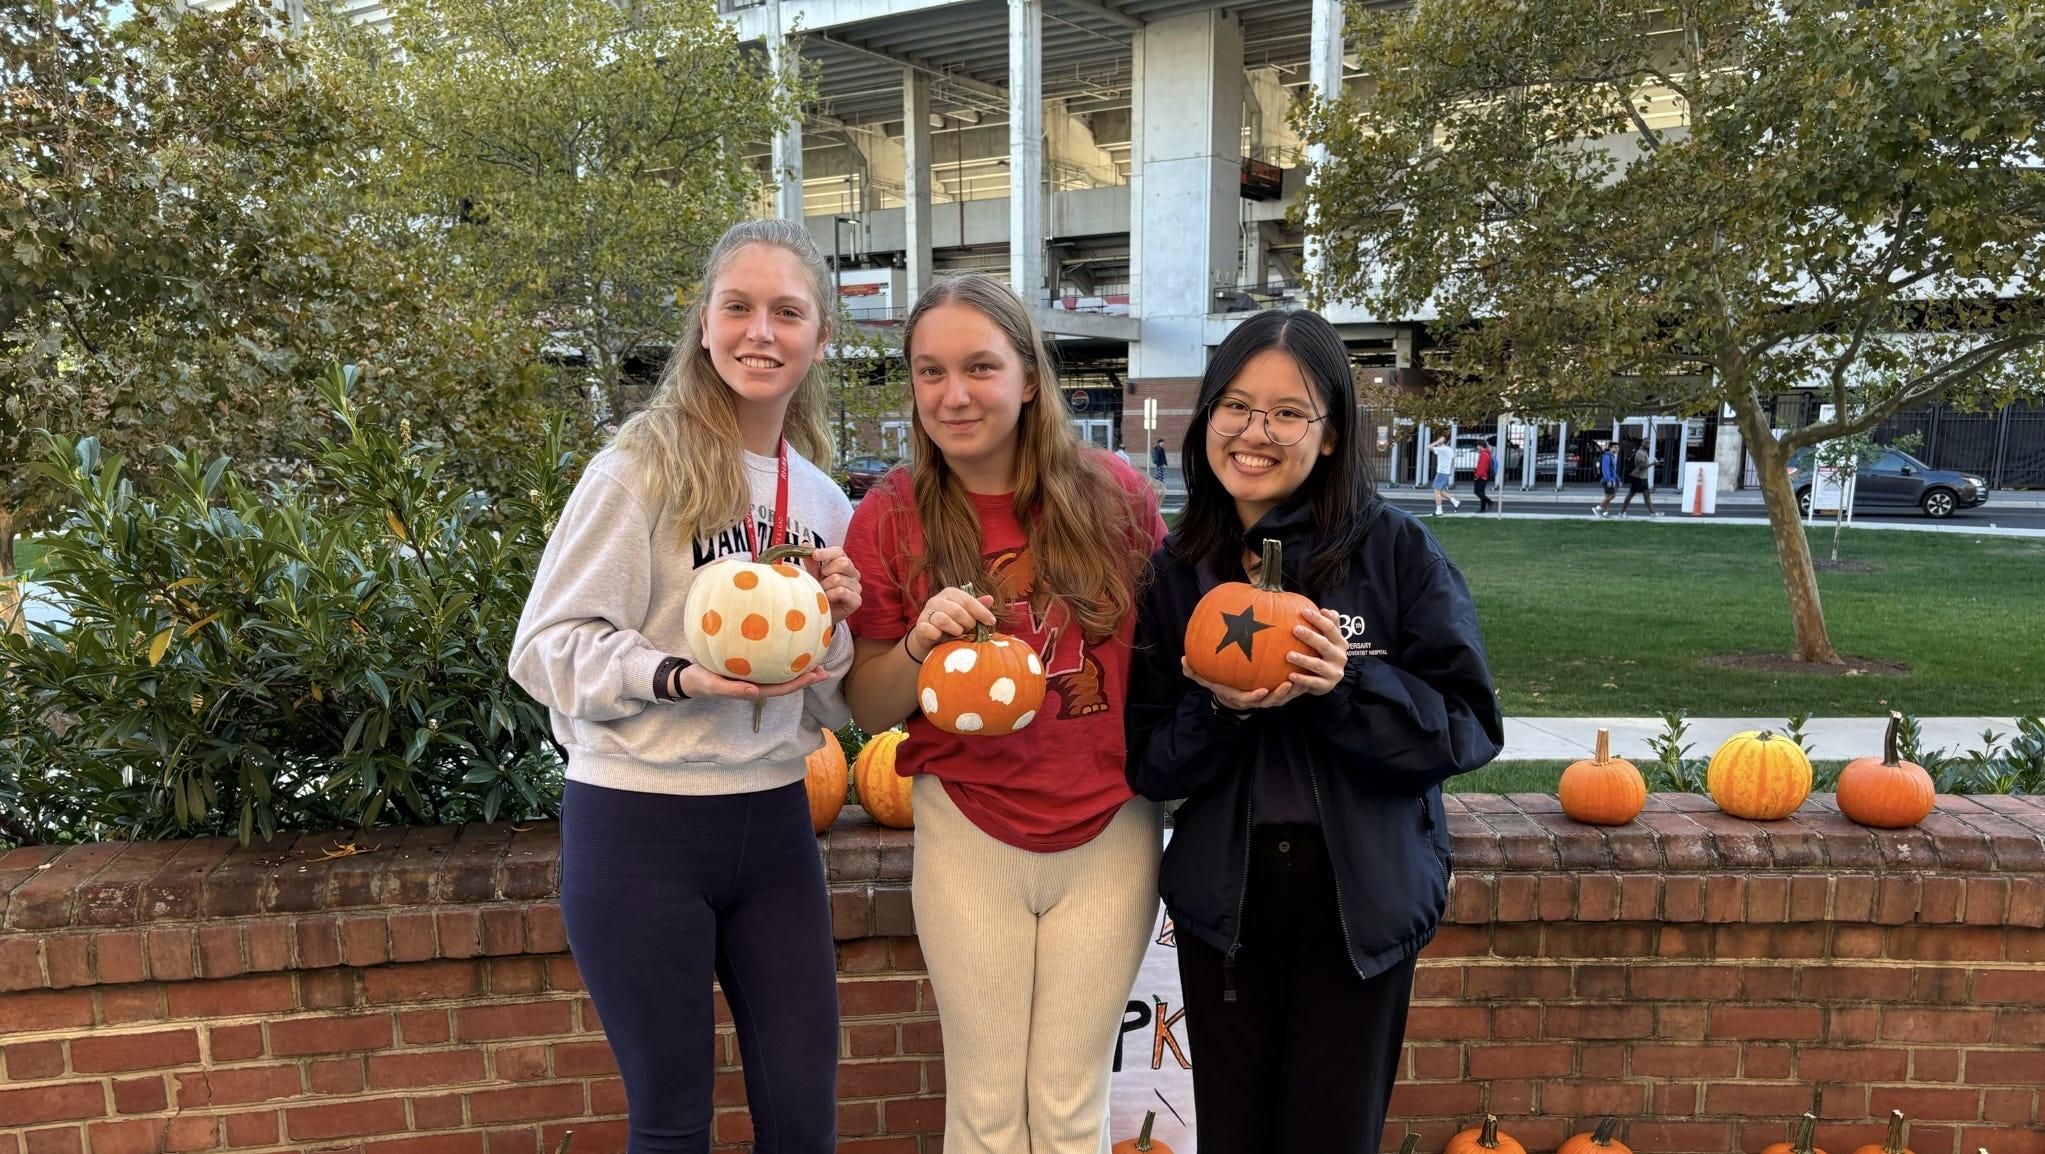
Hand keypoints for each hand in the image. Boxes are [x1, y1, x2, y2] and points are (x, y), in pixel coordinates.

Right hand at [677, 663, 829, 700]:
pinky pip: (771, 662)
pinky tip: (790, 646)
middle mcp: (757, 683)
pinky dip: (783, 657)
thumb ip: (733, 690)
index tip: (815, 675)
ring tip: (814, 658)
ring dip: (798, 668)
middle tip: (824, 669)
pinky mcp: (750, 666)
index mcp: (753, 690)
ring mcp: (755, 675)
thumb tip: (755, 691)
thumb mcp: (713, 685)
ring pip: (781, 673)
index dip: (799, 683)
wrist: (689, 676)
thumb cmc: (701, 681)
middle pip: (787, 682)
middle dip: (806, 677)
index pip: (782, 688)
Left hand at [806, 546, 861, 627]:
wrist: (823, 614)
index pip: (839, 552)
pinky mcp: (857, 600)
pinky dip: (830, 595)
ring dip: (825, 586)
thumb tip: (804, 544)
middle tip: (820, 580)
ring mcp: (857, 587)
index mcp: (844, 563)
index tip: (814, 555)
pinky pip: (841, 592)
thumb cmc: (820, 593)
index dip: (826, 552)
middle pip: (843, 562)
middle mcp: (853, 573)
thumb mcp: (814, 575)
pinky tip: (827, 599)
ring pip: (838, 579)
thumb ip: (812, 561)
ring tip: (822, 592)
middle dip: (826, 571)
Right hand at [905, 586, 996, 662]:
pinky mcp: (920, 626)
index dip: (981, 611)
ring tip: (959, 633)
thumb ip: (977, 606)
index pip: (967, 600)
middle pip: (957, 610)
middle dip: (968, 622)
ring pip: (943, 620)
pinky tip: (942, 637)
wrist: (932, 636)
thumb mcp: (967, 613)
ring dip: (956, 629)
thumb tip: (990, 598)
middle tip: (971, 628)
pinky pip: (929, 629)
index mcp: (950, 593)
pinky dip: (937, 634)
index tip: (991, 622)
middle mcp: (936, 600)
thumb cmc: (953, 622)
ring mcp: (927, 612)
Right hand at [1182, 658, 1304, 710]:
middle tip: (1289, 683)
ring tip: (1302, 678)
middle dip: (1280, 695)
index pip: (1248, 699)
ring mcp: (1268, 698)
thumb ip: (1194, 671)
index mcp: (1241, 697)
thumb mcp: (1206, 679)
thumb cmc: (1221, 685)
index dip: (1255, 697)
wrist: (1232, 695)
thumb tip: (1183, 660)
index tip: (1262, 690)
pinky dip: (1299, 684)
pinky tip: (1306, 669)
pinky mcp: (1277, 693)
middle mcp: (1256, 699)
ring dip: (1294, 690)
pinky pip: (1290, 691)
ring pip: (1283, 698)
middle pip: (1271, 701)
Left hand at [1284, 608, 1347, 695]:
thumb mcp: (1330, 639)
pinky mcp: (1327, 685)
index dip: (1319, 620)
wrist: (1329, 679)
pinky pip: (1313, 682)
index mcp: (1340, 643)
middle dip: (1310, 637)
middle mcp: (1340, 657)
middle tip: (1295, 629)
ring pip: (1317, 665)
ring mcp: (1334, 672)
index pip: (1331, 629)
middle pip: (1324, 645)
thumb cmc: (1325, 653)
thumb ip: (1330, 624)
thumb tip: (1326, 610)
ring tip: (1288, 655)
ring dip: (1303, 659)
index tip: (1304, 611)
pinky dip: (1302, 679)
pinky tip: (1290, 675)